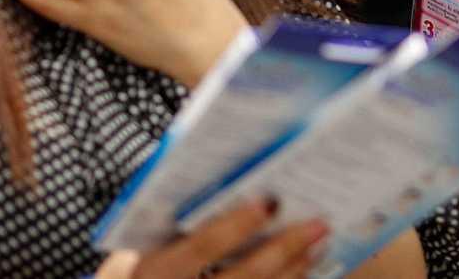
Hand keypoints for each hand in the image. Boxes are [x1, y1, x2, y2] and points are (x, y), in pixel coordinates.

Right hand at [96, 199, 326, 278]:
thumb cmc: (141, 274)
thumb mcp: (138, 251)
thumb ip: (170, 227)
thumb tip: (226, 189)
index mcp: (154, 272)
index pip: (202, 246)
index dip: (237, 224)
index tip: (270, 202)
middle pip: (245, 276)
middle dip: (285, 249)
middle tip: (319, 223)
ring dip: (295, 270)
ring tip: (319, 242)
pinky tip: (302, 269)